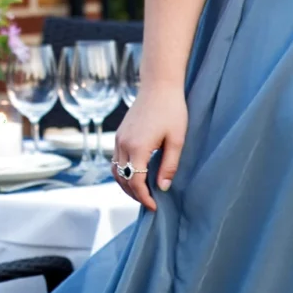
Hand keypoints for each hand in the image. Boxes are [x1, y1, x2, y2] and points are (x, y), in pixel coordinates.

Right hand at [112, 84, 187, 211]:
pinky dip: (124, 172)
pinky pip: (116, 160)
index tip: (155, 207)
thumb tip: (162, 188)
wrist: (159, 85)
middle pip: (123, 180)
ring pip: (116, 171)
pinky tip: (136, 175)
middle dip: (135, 195)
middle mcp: (123, 144)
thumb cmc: (172, 110)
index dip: (144, 198)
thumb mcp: (177, 139)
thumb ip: (169, 165)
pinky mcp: (119, 134)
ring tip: (143, 192)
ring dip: (127, 185)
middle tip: (150, 202)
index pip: (136, 182)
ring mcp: (118, 139)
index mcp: (137, 148)